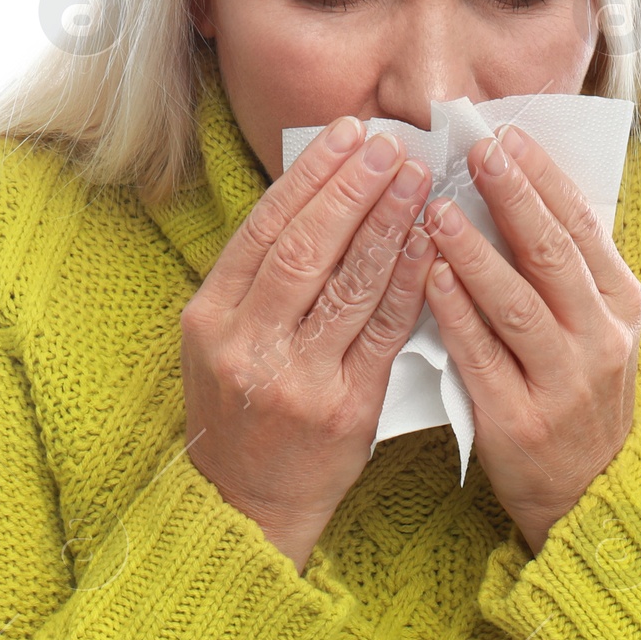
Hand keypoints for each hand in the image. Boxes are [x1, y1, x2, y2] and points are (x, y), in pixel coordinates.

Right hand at [181, 117, 436, 570]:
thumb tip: (321, 195)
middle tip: (390, 145)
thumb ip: (259, 279)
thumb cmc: (242, 410)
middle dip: (352, 189)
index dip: (310, 176)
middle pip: (306, 248)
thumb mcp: (222, 340)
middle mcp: (247, 344)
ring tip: (418, 179)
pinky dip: (409, 282)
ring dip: (388, 224)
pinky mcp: (345, 407)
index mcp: (210, 318)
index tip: (348, 134)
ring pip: (349, 284)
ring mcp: (296, 378)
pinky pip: (384, 331)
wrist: (246, 504)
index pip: (264, 228)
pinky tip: (430, 245)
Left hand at [416, 121, 640, 554]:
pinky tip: (429, 277)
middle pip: (553, 253)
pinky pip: (483, 356)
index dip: (545, 177)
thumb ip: (564, 268)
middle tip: (474, 148)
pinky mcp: (521, 420)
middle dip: (513, 195)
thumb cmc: (576, 394)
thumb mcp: (593, 328)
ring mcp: (563, 383)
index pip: (583, 225)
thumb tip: (517, 189)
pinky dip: (456, 313)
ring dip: (476, 251)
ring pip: (518, 303)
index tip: (508, 134)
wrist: (589, 494)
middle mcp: (600, 339)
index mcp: (621, 304)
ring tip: (436, 208)